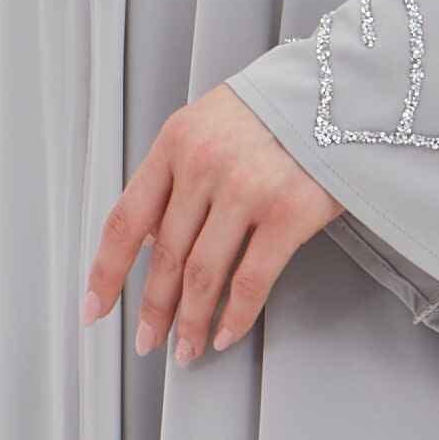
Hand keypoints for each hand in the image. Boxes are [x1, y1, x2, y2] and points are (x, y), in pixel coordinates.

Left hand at [81, 86, 340, 366]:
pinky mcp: (288, 212)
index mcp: (175, 142)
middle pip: (164, 255)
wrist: (343, 91)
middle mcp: (204, 164)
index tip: (95, 308)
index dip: (105, 271)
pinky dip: (235, 315)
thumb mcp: (210, 125)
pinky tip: (227, 334)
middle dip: (153, 308)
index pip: (125, 219)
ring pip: (202, 274)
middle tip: (148, 341)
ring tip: (187, 348)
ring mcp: (246, 188)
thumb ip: (177, 176)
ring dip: (191, 321)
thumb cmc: (275, 112)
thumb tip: (148, 244)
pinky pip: (251, 279)